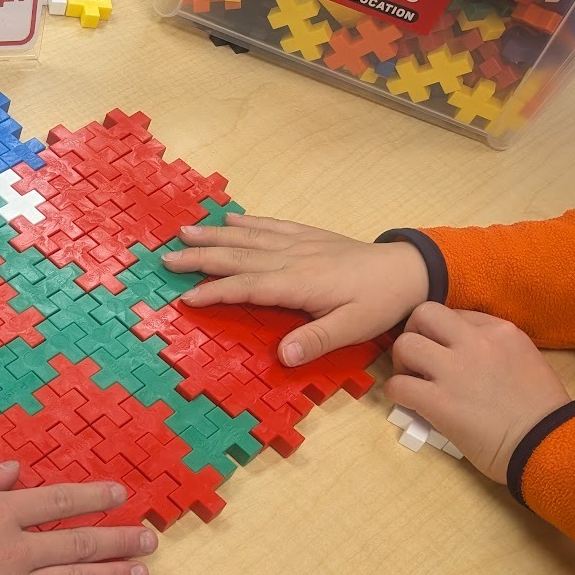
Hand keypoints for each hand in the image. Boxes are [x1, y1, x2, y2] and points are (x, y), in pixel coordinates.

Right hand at [161, 215, 429, 365]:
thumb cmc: (379, 303)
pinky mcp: (309, 236)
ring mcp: (299, 244)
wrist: (408, 269)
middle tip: (166, 258)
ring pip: (249, 237)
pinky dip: (248, 222)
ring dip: (215, 235)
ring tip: (186, 231)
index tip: (185, 297)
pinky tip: (231, 219)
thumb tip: (283, 355)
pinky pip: (272, 226)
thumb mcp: (352, 328)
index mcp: (297, 283)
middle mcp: (292, 259)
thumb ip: (316, 340)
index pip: (246, 287)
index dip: (215, 292)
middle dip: (201, 257)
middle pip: (237, 256)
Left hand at [386, 304, 570, 482]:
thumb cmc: (541, 411)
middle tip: (418, 359)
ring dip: (401, 364)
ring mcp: (455, 370)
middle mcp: (476, 342)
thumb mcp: (525, 359)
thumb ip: (494, 347)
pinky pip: (397, 384)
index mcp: (501, 331)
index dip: (442, 334)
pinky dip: (397, 393)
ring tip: (413, 381)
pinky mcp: (438, 400)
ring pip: (404, 344)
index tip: (445, 354)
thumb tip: (458, 350)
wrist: (545, 444)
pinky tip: (410, 403)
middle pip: (423, 313)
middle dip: (413, 333)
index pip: (454, 314)